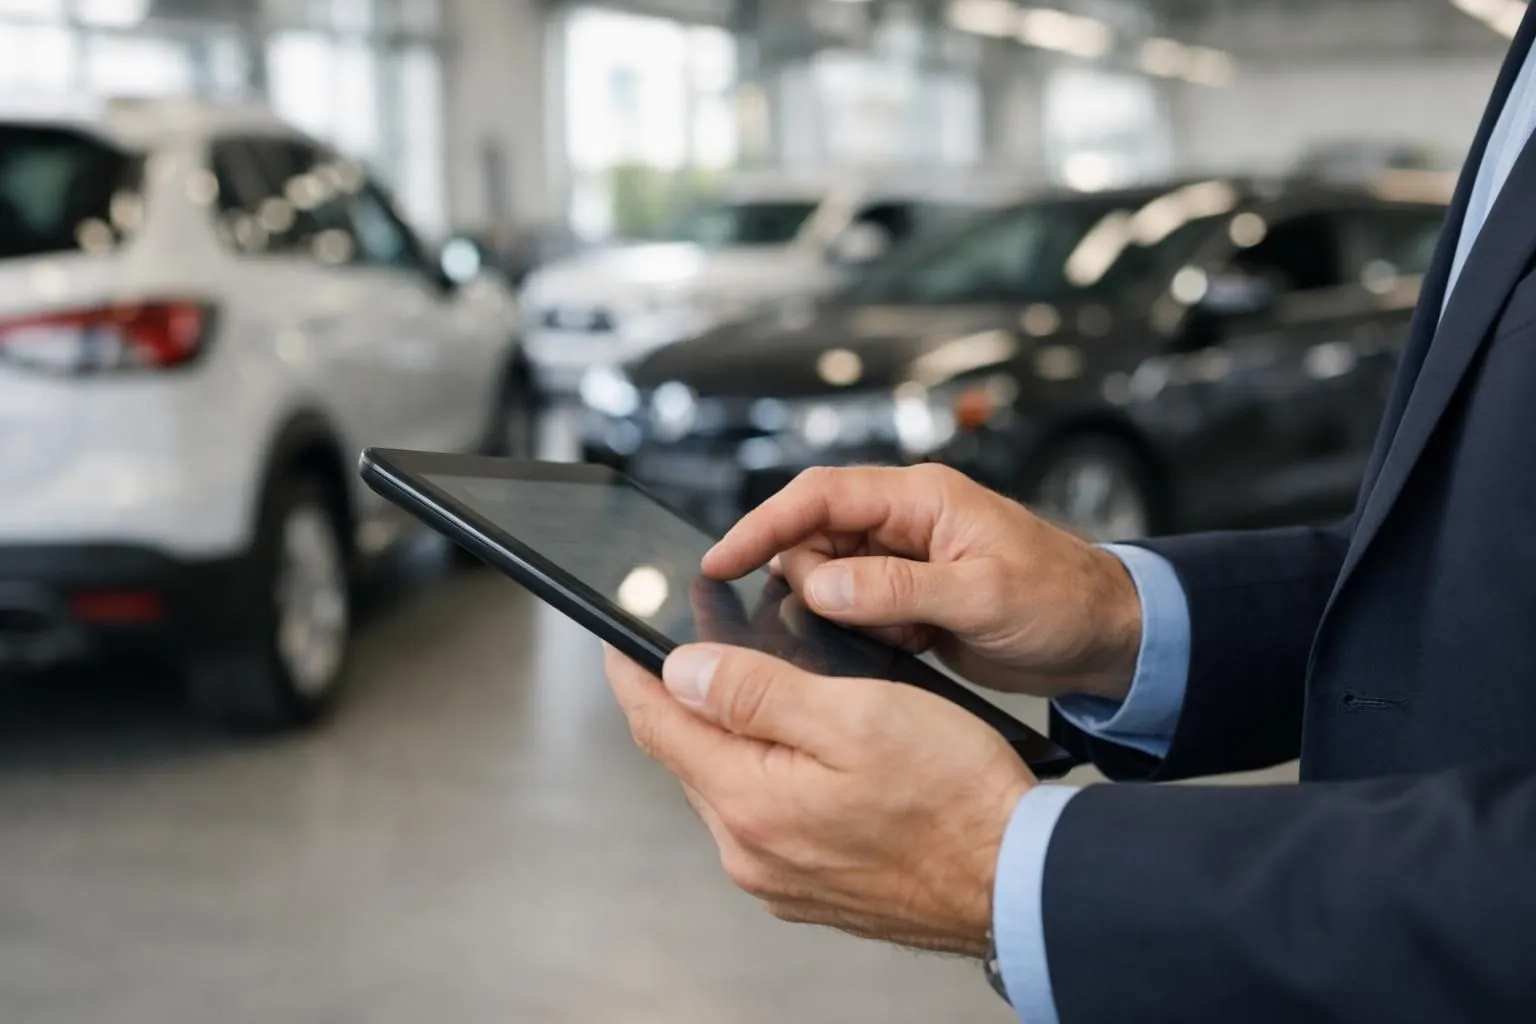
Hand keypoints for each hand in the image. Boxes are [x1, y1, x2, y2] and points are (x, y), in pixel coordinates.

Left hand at [604, 641, 1035, 956]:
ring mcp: (779, 877)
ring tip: (753, 685)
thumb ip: (757, 693)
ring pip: (727, 785)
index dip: (633, 674)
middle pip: (690, 756)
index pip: (660, 725)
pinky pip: (763, 817)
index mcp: (750, 802)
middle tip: (694, 646)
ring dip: (729, 735)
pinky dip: (764, 773)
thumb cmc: (954, 796)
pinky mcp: (810, 888)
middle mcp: (751, 851)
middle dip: (686, 698)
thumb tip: (681, 671)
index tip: (616, 641)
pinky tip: (798, 748)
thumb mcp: (856, 716)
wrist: (1015, 879)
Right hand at [703, 464, 1141, 702]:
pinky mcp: (908, 602)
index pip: (821, 496)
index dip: (765, 524)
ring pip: (829, 578)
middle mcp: (905, 524)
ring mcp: (904, 564)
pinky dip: (856, 632)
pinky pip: (854, 611)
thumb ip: (897, 589)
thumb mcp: (983, 596)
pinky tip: (895, 648)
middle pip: (814, 537)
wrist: (1106, 637)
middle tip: (817, 620)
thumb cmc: (1062, 600)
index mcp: (921, 499)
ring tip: (881, 636)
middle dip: (801, 578)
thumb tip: (816, 585)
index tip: (722, 559)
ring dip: (832, 611)